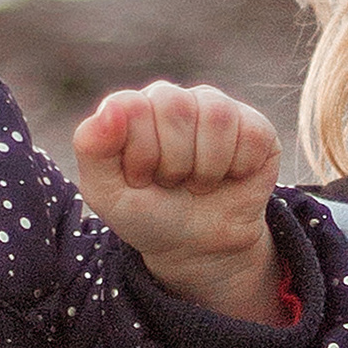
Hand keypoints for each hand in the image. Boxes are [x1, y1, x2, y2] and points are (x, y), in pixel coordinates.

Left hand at [73, 81, 282, 322]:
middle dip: (173, 162)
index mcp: (132, 108)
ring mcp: (215, 109)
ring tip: (197, 182)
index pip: (133, 106)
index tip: (140, 179)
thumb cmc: (147, 215)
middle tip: (171, 182)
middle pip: (176, 107)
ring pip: (217, 116)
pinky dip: (238, 168)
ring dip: (206, 168)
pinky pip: (251, 134)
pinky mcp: (255, 127)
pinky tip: (229, 177)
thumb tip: (111, 108)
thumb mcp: (106, 193)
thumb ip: (92, 148)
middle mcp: (173, 99)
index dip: (140, 154)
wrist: (195, 248)